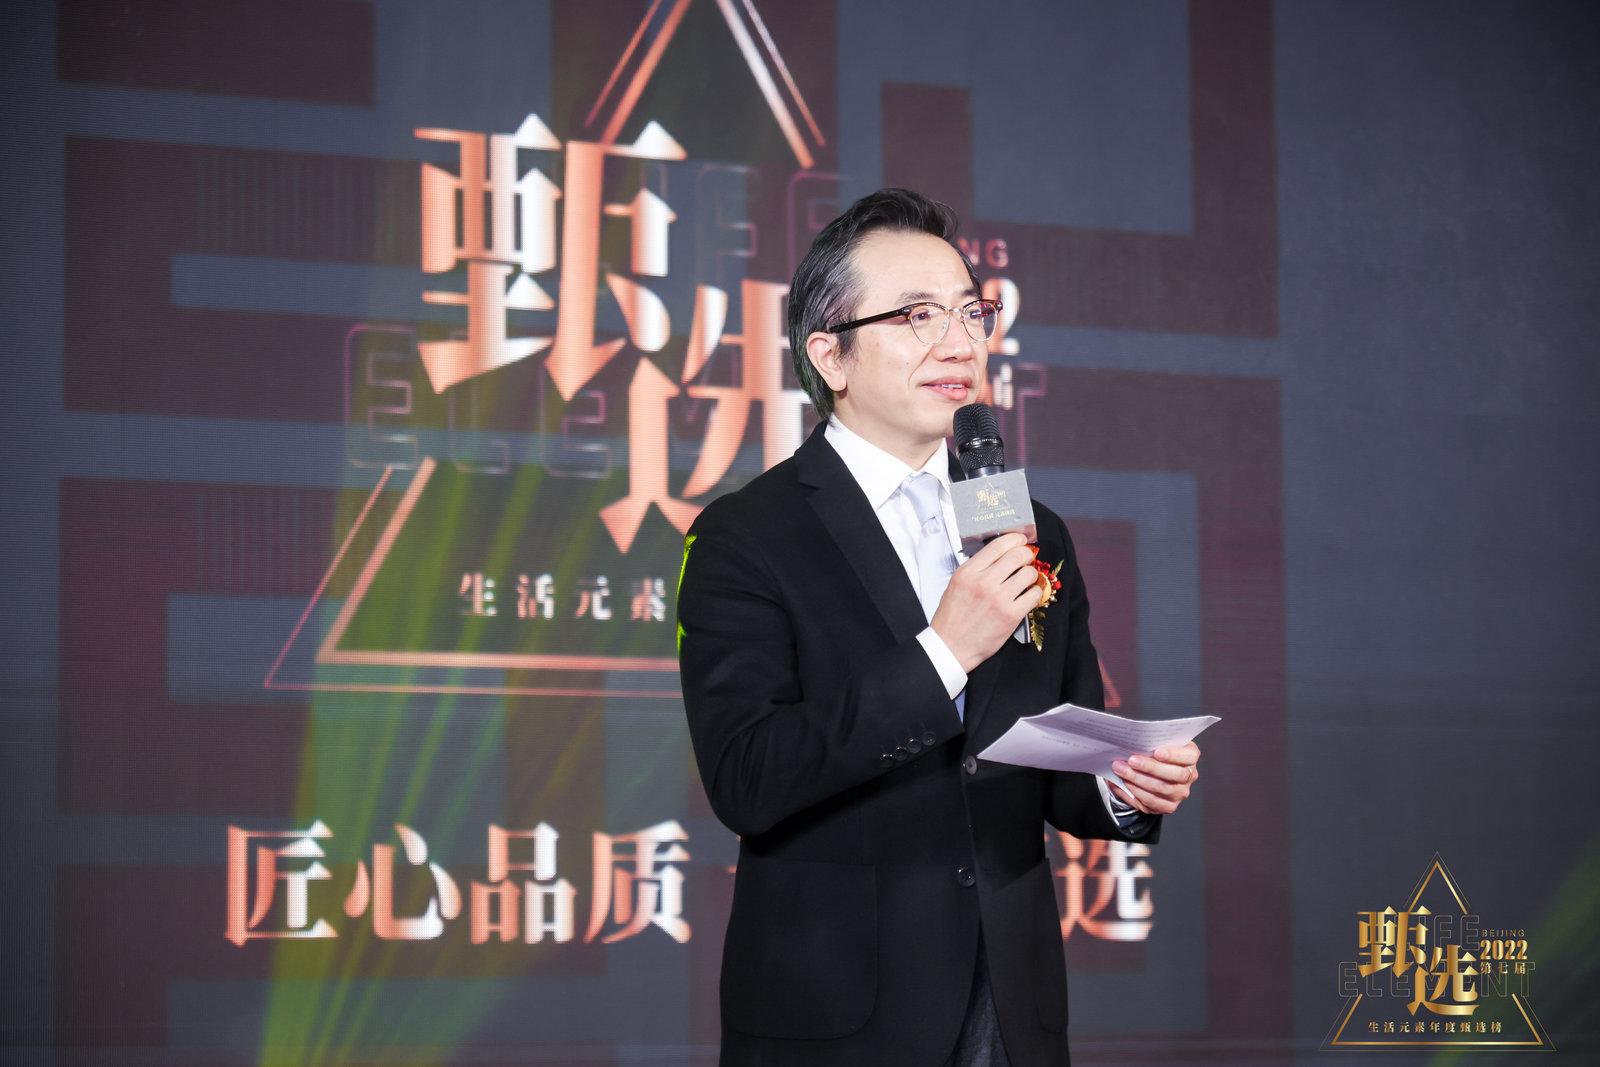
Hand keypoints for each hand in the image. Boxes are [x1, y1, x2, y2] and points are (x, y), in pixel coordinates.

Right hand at [930, 532, 1045, 672]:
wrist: (951, 646)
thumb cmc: (952, 617)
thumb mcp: (956, 584)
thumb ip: (976, 569)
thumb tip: (1000, 556)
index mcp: (968, 572)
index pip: (998, 545)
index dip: (1015, 539)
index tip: (1020, 541)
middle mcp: (984, 582)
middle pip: (1018, 555)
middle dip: (1027, 554)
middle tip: (1027, 559)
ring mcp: (999, 599)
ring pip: (1029, 574)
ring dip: (1031, 575)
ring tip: (1025, 580)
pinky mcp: (1011, 615)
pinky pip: (1034, 595)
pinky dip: (1034, 593)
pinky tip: (1027, 596)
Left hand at [1109, 741, 1199, 815]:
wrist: (1149, 771)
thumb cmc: (1153, 753)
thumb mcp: (1156, 743)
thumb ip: (1151, 742)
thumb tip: (1132, 742)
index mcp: (1190, 757)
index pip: (1189, 756)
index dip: (1174, 755)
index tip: (1156, 752)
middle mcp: (1189, 776)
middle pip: (1175, 774)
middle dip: (1150, 767)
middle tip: (1131, 760)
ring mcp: (1180, 793)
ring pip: (1161, 788)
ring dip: (1137, 779)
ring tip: (1120, 769)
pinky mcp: (1168, 806)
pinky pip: (1152, 801)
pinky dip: (1134, 791)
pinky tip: (1122, 782)